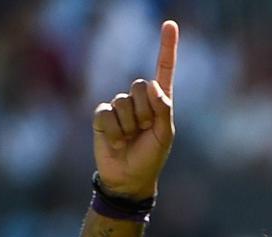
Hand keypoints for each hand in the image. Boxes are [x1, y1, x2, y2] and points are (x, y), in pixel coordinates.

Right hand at [92, 20, 177, 198]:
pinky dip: (114, 131)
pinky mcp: (102, 116)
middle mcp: (139, 100)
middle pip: (140, 86)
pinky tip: (117, 142)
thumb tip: (154, 86)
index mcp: (160, 103)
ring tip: (130, 139)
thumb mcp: (164, 135)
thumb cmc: (150, 156)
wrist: (129, 177)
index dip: (167, 47)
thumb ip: (163, 110)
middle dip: (144, 111)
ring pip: (123, 102)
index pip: (164, 70)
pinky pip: (106, 113)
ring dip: (129, 125)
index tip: (170, 24)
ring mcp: (119, 107)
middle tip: (144, 131)